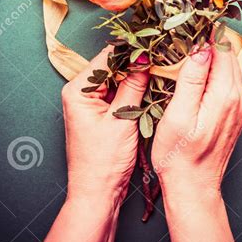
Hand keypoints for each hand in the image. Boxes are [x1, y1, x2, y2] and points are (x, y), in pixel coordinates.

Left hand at [29, 48, 147, 241]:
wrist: (97, 195)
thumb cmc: (104, 162)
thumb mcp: (122, 119)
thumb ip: (133, 86)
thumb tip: (145, 57)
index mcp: (78, 90)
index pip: (107, 57)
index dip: (132, 51)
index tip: (156, 46)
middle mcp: (80, 92)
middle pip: (113, 66)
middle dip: (137, 62)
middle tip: (164, 56)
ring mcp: (91, 102)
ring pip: (118, 78)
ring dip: (138, 76)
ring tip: (162, 68)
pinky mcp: (101, 112)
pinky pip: (119, 92)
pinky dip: (135, 90)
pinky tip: (153, 86)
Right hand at [152, 39, 241, 241]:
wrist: (194, 189)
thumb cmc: (179, 156)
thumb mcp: (178, 116)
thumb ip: (191, 80)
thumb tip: (200, 48)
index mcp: (224, 95)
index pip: (221, 48)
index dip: (206, 29)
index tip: (189, 16)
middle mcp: (238, 97)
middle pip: (228, 53)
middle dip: (209, 36)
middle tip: (186, 24)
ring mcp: (239, 105)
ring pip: (229, 65)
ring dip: (212, 51)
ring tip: (188, 40)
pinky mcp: (235, 112)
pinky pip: (228, 79)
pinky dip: (215, 66)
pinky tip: (197, 66)